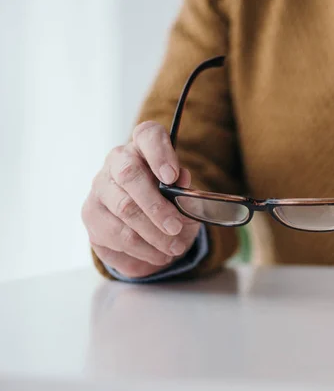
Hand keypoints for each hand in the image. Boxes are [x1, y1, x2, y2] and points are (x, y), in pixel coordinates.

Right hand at [82, 121, 200, 277]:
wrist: (147, 227)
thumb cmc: (169, 203)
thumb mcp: (185, 196)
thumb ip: (185, 188)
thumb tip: (181, 180)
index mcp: (143, 147)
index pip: (149, 135)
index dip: (160, 153)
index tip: (172, 176)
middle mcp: (116, 161)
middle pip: (130, 175)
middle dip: (156, 206)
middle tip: (176, 227)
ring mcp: (99, 187)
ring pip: (123, 210)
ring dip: (152, 234)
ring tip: (174, 248)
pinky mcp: (91, 215)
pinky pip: (115, 234)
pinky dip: (141, 249)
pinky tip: (158, 255)